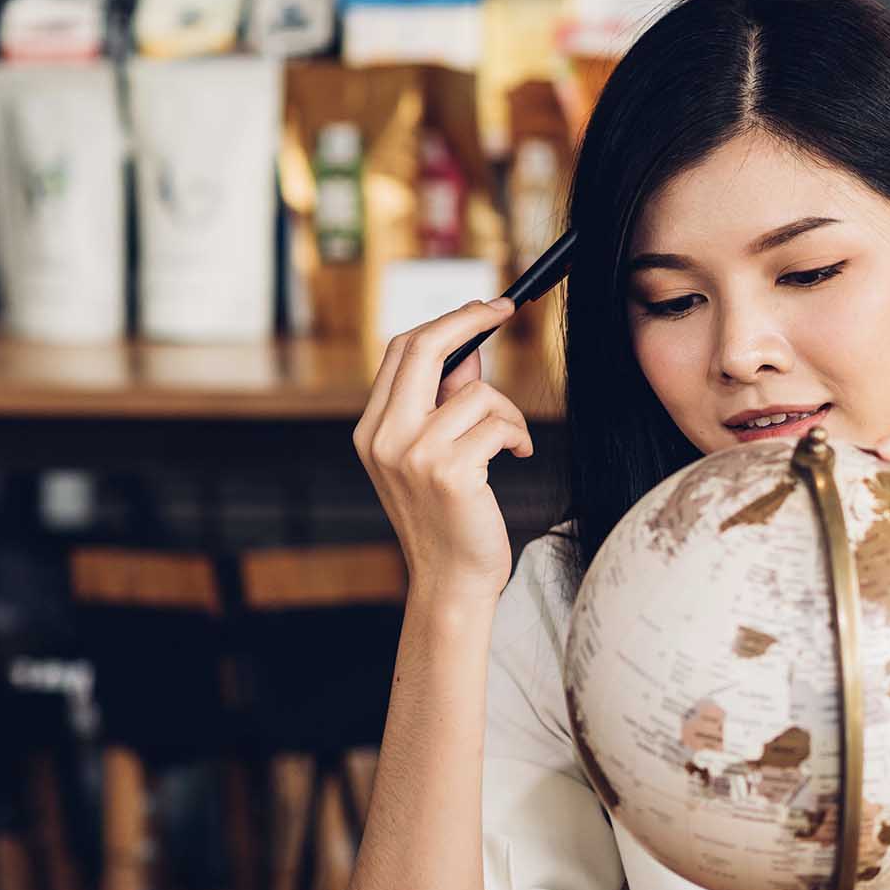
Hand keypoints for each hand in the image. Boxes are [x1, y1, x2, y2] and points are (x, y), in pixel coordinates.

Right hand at [353, 299, 534, 606]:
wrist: (452, 580)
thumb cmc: (451, 517)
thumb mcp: (436, 453)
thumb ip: (445, 403)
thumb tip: (470, 348)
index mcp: (372, 430)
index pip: (401, 351)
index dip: (444, 323)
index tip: (480, 309)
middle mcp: (384, 437)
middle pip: (424, 348)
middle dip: (469, 319)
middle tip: (503, 309)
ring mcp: (413, 453)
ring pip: (478, 393)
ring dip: (509, 414)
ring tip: (511, 445)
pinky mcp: (449, 471)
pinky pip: (498, 424)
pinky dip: (518, 436)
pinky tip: (516, 458)